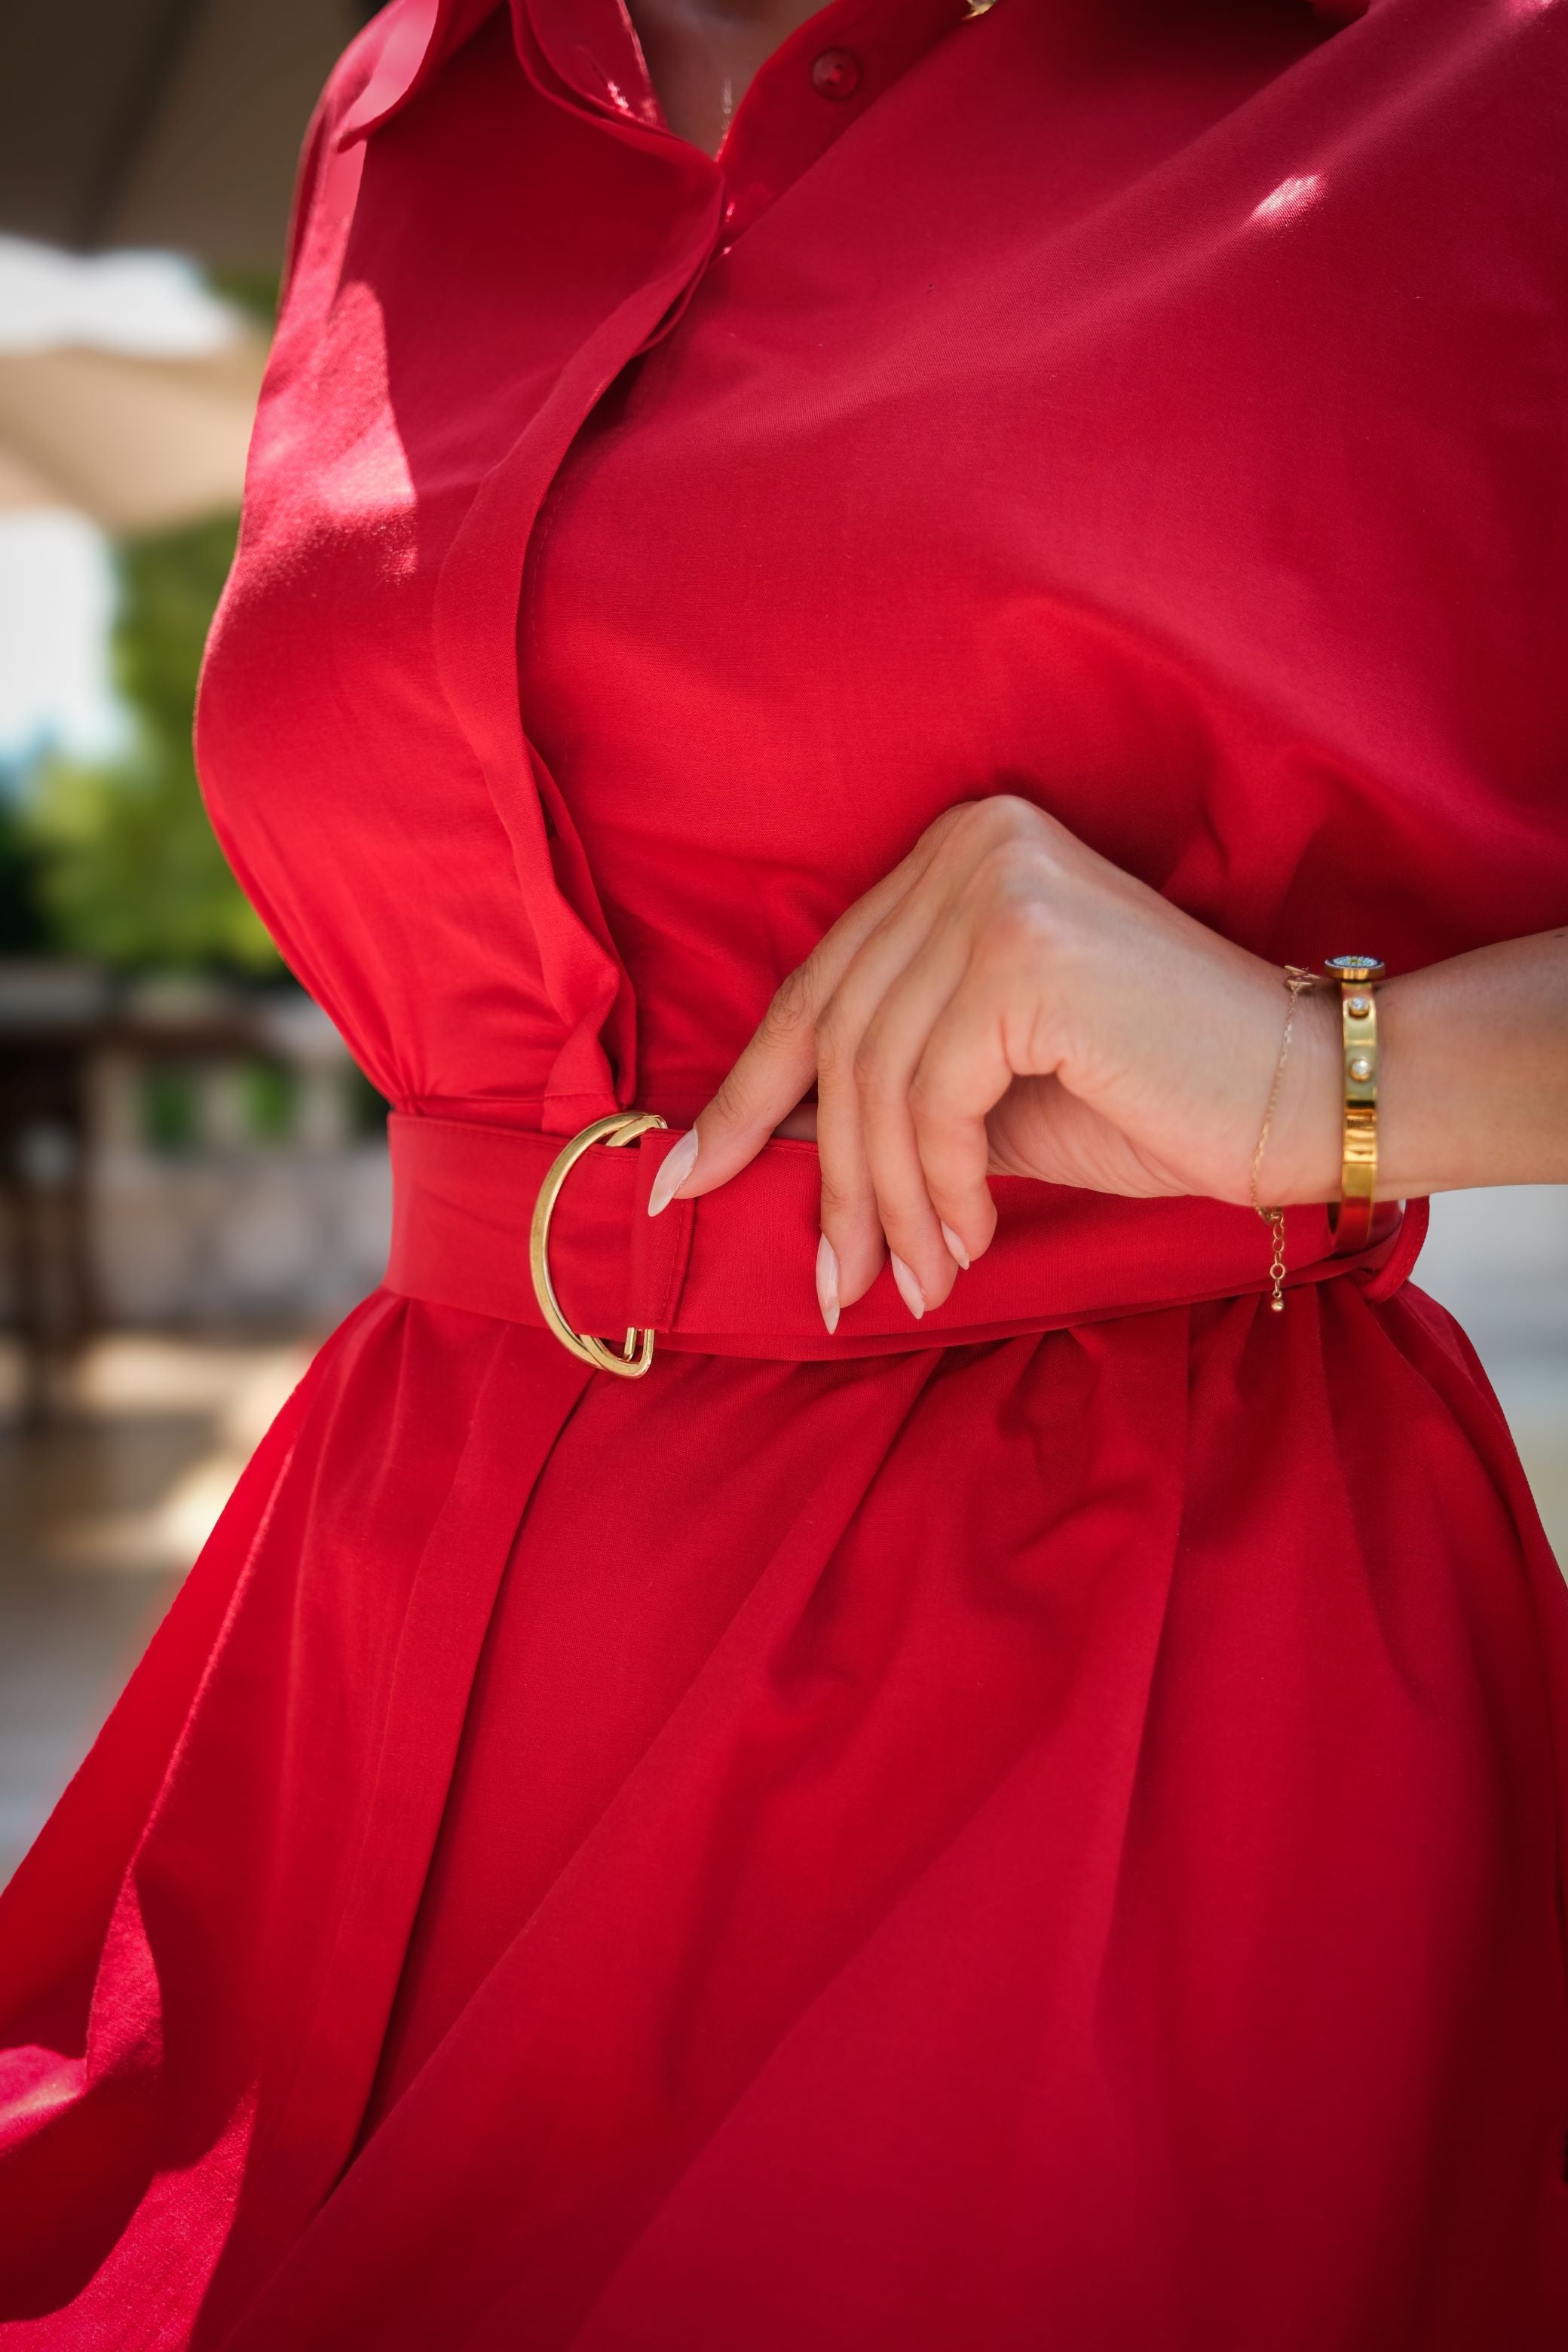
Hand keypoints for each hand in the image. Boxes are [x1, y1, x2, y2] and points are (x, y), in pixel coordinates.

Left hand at [649, 796, 1338, 1326]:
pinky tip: (971, 1242)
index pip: (818, 989)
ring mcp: (995, 888)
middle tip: (829, 1286)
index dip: (741, 1098)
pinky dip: (939, 1189)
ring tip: (907, 1285)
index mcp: (954, 857)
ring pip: (875, 1081)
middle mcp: (968, 847)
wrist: (1306, 1093)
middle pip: (836, 1039)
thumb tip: (752, 1146)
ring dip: (886, 1207)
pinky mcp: (1025, 951)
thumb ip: (888, 1093)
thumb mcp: (990, 1092)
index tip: (681, 1183)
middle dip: (824, 1180)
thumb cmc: (1158, 1096)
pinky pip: (931, 1100)